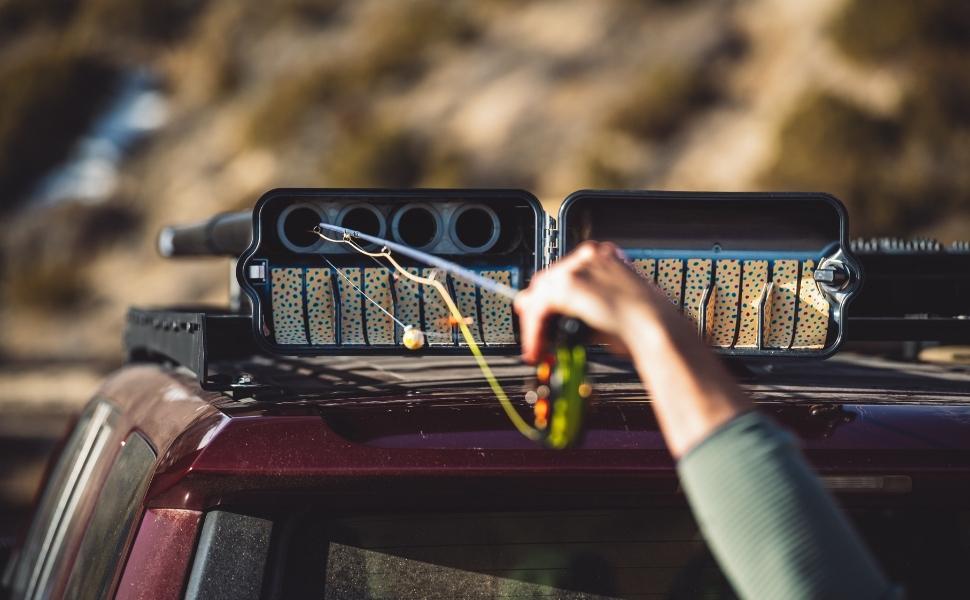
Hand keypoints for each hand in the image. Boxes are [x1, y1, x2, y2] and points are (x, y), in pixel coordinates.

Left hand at [515, 240, 750, 456]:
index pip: (563, 274)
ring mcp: (578, 267)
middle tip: (538, 336)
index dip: (551, 300)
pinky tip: (539, 347)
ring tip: (539, 347)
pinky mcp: (568, 284)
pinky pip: (538, 308)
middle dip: (539, 311)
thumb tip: (554, 321)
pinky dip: (535, 330)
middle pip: (548, 280)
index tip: (545, 318)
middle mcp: (590, 255)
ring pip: (540, 294)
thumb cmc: (645, 325)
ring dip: (536, 324)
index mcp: (604, 256)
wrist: (657, 330)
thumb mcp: (608, 311)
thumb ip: (578, 310)